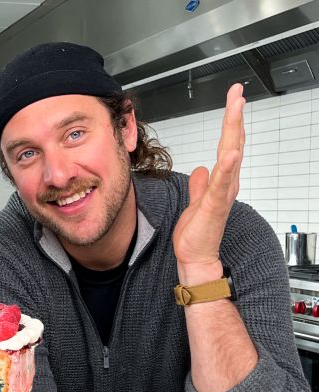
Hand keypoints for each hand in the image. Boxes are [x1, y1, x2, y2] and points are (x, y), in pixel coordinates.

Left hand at [173, 84, 245, 284]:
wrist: (195, 257)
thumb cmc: (197, 233)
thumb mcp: (196, 201)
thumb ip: (200, 185)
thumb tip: (201, 169)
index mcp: (221, 180)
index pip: (229, 144)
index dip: (231, 121)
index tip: (233, 99)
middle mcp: (226, 184)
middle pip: (233, 143)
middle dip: (235, 117)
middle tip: (237, 92)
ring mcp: (222, 194)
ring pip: (231, 157)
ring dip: (234, 132)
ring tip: (236, 109)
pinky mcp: (214, 206)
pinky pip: (222, 184)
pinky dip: (227, 168)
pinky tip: (231, 153)